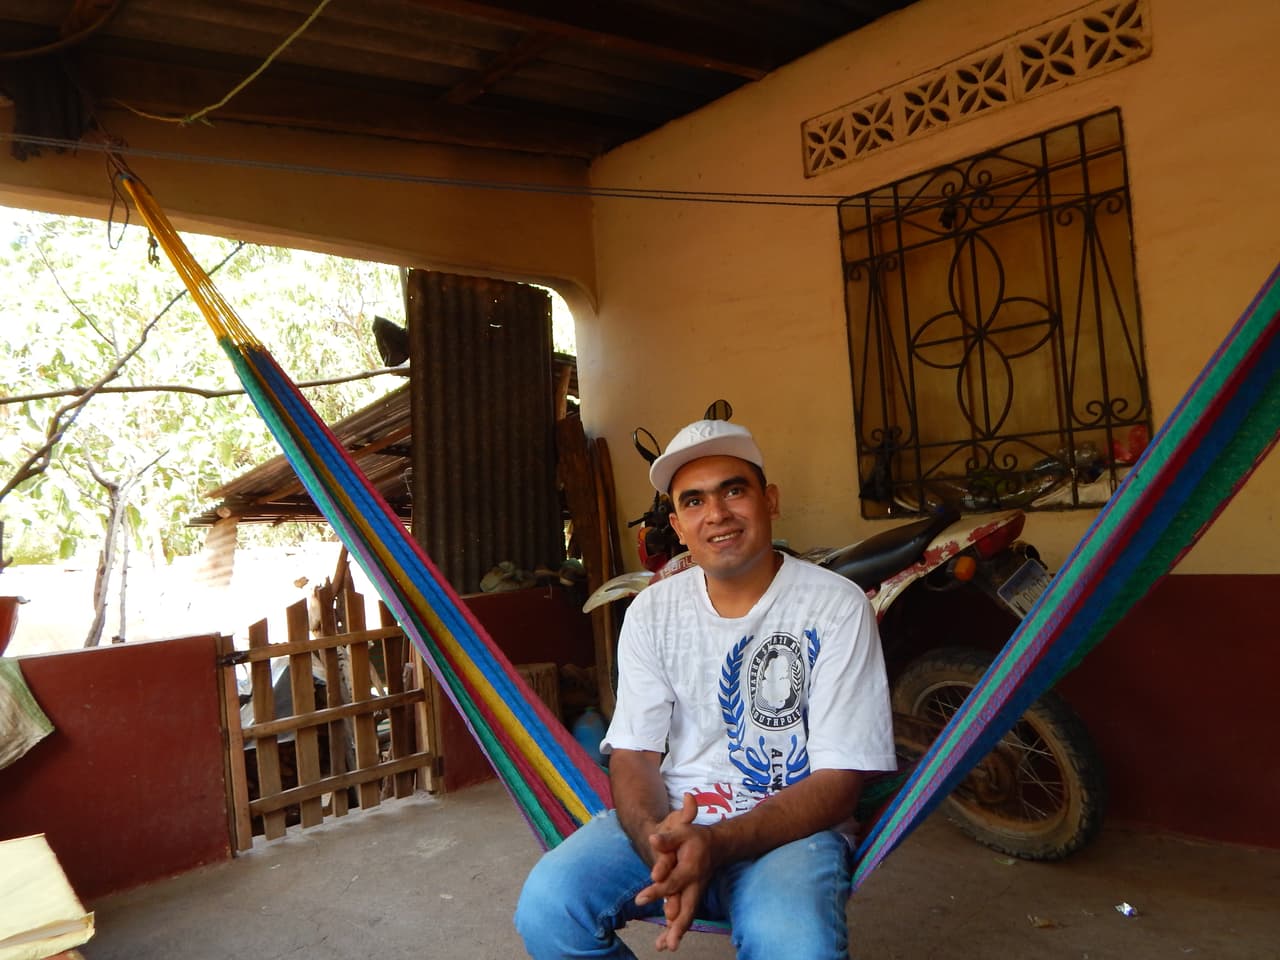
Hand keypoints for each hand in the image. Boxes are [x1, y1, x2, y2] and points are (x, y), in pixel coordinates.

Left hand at [634, 794, 713, 951]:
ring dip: (677, 932)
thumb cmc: (696, 838)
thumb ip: (667, 839)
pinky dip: (676, 930)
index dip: (656, 891)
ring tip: (663, 947)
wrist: (716, 845)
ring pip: (687, 916)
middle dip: (678, 927)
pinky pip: (686, 916)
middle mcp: (695, 885)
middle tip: (669, 944)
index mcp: (691, 869)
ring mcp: (695, 893)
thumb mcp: (682, 832)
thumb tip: (652, 839)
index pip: (672, 883)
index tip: (639, 900)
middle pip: (688, 908)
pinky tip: (664, 942)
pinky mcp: (693, 898)